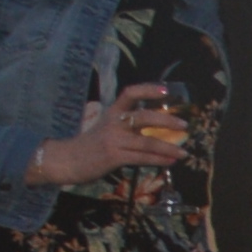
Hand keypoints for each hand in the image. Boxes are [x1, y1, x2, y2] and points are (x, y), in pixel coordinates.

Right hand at [27, 82, 194, 186]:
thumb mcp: (107, 127)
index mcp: (112, 112)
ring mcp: (113, 140)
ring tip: (184, 153)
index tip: (165, 90)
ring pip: (147, 142)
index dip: (148, 90)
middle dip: (167, 121)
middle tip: (184, 125)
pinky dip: (158, 160)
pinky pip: (141, 158)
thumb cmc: (91, 145)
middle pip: (144, 117)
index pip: (130, 93)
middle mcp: (113, 123)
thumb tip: (157, 129)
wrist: (67, 160)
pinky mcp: (113, 157)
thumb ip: (127, 126)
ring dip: (168, 148)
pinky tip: (170, 162)